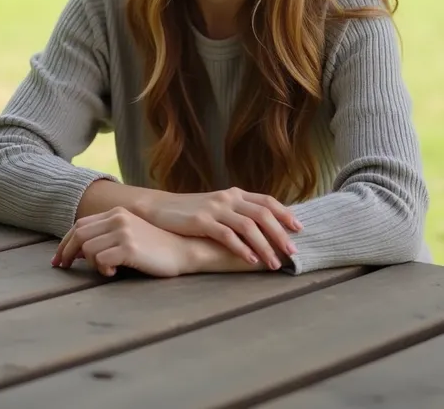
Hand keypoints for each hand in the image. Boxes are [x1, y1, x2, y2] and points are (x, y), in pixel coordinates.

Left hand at [51, 208, 196, 277]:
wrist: (184, 251)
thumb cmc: (156, 248)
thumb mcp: (130, 234)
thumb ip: (107, 236)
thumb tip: (78, 252)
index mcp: (117, 212)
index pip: (80, 224)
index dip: (65, 242)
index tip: (59, 259)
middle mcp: (118, 218)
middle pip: (79, 234)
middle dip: (66, 253)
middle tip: (62, 268)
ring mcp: (124, 231)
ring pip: (88, 248)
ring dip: (91, 264)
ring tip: (105, 270)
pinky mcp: (129, 247)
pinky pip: (101, 260)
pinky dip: (102, 270)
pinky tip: (113, 273)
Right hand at [136, 187, 300, 270]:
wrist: (159, 209)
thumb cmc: (192, 212)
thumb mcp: (218, 207)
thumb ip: (238, 212)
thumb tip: (265, 228)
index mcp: (235, 193)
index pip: (266, 201)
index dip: (285, 214)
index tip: (299, 229)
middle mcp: (228, 198)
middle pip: (262, 214)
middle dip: (280, 233)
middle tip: (293, 251)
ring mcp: (215, 208)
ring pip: (248, 226)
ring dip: (264, 245)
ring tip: (274, 263)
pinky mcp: (201, 221)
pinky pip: (227, 235)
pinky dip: (241, 248)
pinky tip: (251, 260)